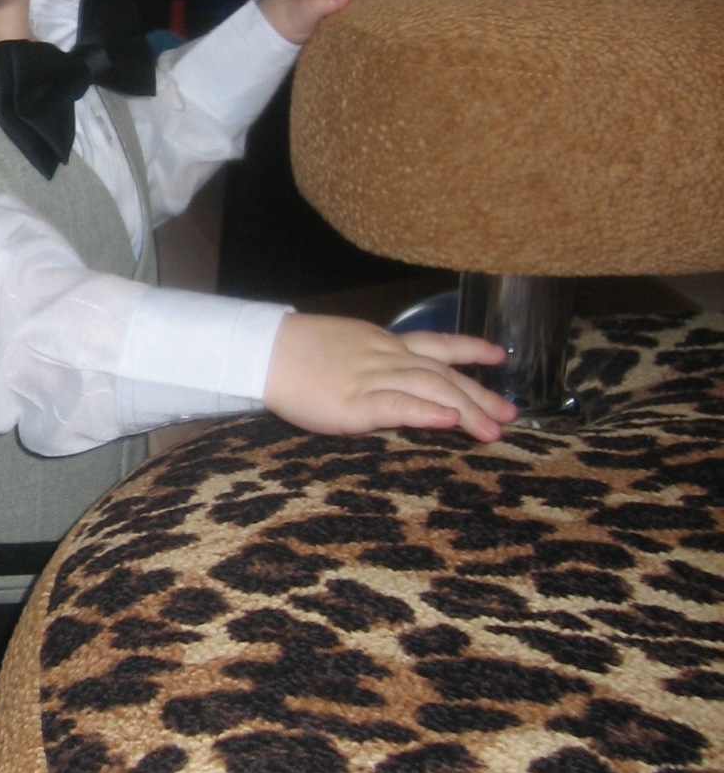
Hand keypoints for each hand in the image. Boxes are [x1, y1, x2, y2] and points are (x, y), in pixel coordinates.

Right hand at [264, 314, 516, 441]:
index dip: (470, 349)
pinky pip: (397, 404)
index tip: (499, 356)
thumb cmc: (294, 353)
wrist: (261, 352)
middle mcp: (385, 358)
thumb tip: (389, 376)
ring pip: (430, 388)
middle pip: (442, 372)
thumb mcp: (343, 348)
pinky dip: (425, 412)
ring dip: (465, 408)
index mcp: (382, 344)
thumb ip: (370, 361)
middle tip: (510, 414)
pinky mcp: (353, 403)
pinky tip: (448, 422)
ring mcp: (371, 379)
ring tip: (492, 429)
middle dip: (479, 393)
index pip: (435, 344)